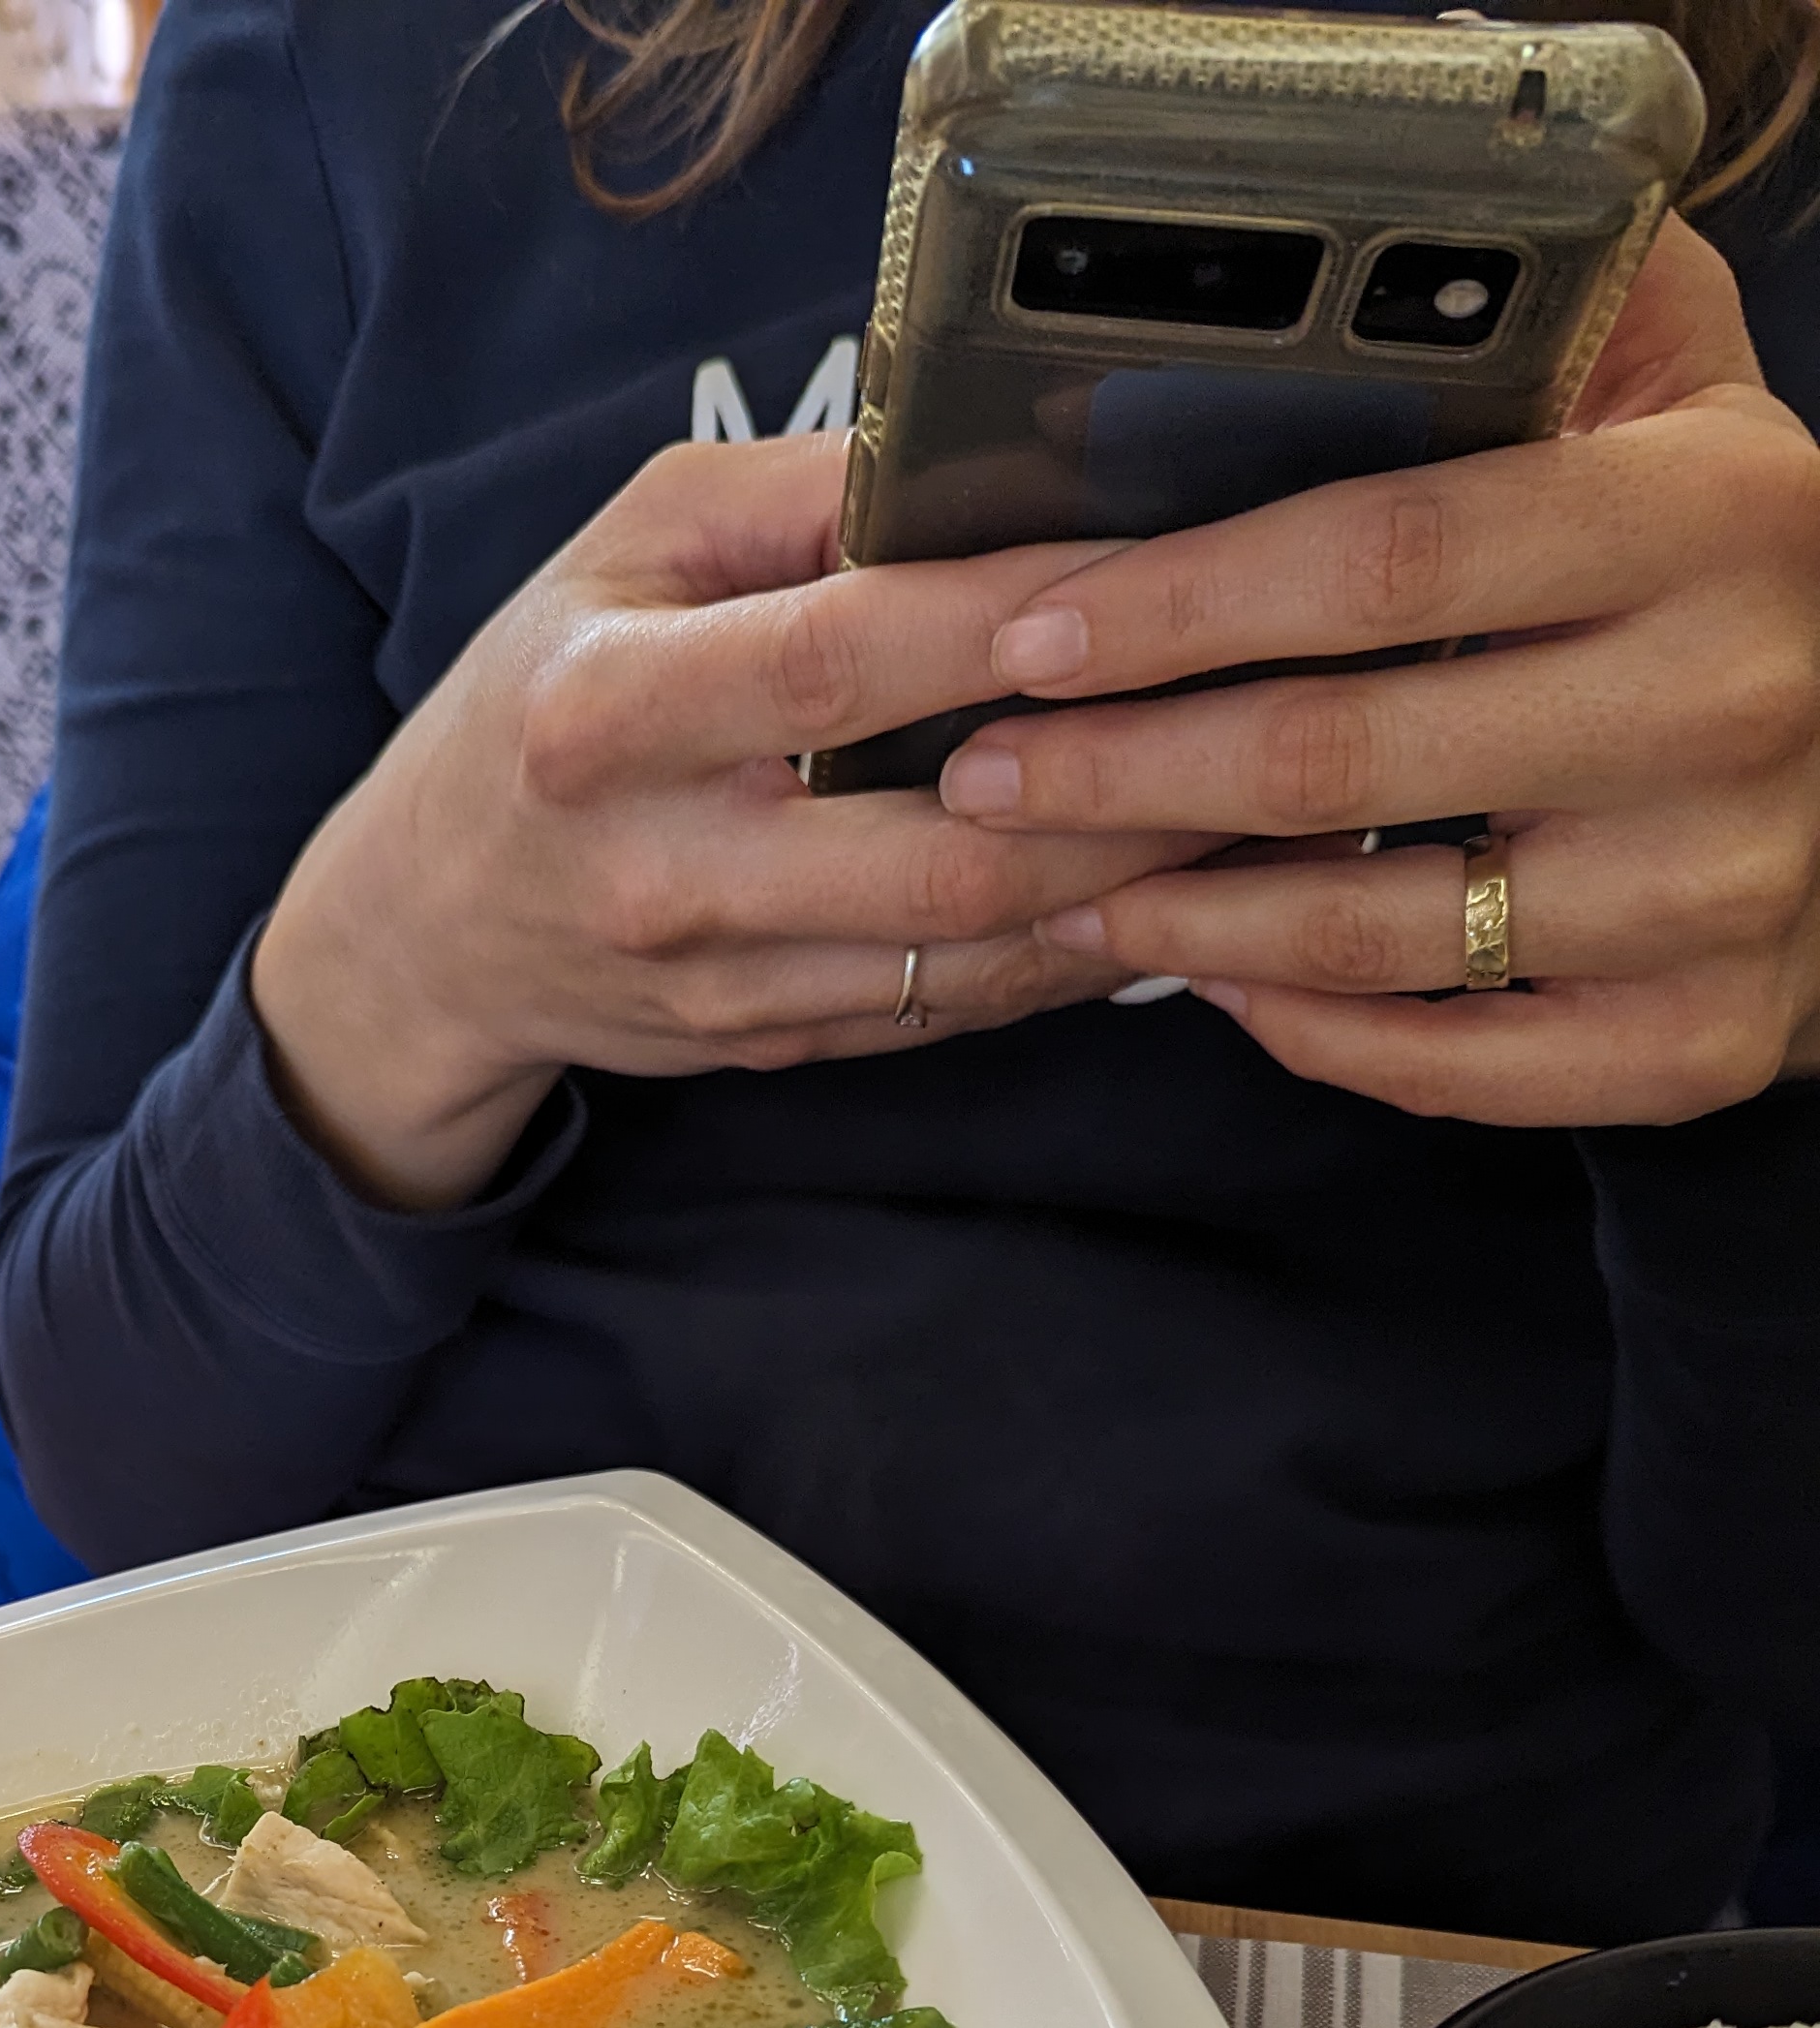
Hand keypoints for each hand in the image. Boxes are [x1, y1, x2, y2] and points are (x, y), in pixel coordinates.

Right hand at [250, 437, 1218, 1207]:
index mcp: (609, 714)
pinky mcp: (768, 1047)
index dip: (1013, 619)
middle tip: (1275, 713)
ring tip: (1267, 806)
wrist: (422, 936)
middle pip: (945, 840)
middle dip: (1129, 783)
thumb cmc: (538, 705)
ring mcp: (720, 981)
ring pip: (971, 947)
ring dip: (1134, 881)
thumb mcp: (620, 555)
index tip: (1160, 569)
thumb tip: (981, 456)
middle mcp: (665, 866)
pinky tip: (1171, 888)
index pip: (843, 656)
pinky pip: (954, 1007)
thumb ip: (792, 500)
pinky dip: (1075, 952)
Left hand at [941, 220, 1819, 1123]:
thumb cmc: (1731, 572)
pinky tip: (1221, 982)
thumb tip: (1342, 274)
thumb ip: (1543, 324)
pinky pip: (1449, 1065)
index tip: (1031, 638)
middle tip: (986, 775)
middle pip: (1339, 759)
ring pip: (1369, 935)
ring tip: (1070, 885)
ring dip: (1182, 922)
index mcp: (1708, 520)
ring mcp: (1712, 891)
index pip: (1384, 559)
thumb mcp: (1684, 399)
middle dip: (1122, 773)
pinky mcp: (1692, 1038)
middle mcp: (1722, 708)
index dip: (1181, 608)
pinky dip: (1308, 1033)